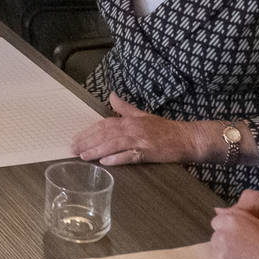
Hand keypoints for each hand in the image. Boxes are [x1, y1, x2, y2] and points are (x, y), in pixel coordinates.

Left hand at [73, 95, 209, 165]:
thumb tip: (111, 95)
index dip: (88, 131)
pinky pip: (129, 156)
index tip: (76, 138)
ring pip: (113, 144)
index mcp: (129, 120)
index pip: (104, 124)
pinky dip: (117, 158)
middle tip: (73, 149)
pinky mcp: (148, 153)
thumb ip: (125, 108)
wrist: (186, 138)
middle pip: (105, 134)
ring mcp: (140, 140)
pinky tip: (105, 162)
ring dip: (97, 150)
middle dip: (87, 141)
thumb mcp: (142, 114)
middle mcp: (132, 128)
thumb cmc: (164, 128)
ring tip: (83, 156)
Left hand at [209, 206, 258, 258]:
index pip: (218, 221)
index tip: (243, 235)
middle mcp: (222, 237)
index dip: (231, 228)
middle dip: (227, 241)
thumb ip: (237, 212)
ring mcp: (220, 257)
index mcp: (232, 222)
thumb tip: (217, 210)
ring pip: (217, 253)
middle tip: (247, 249)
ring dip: (226, 255)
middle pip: (216, 237)